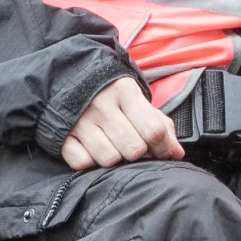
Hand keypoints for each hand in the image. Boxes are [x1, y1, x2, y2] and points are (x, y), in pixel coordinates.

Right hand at [59, 75, 184, 171]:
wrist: (67, 77)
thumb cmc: (110, 93)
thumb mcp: (136, 100)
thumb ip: (160, 124)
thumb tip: (177, 153)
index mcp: (124, 92)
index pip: (153, 130)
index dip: (163, 147)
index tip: (162, 151)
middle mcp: (101, 105)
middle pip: (134, 149)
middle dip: (139, 153)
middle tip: (134, 147)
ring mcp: (80, 121)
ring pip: (110, 160)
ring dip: (115, 159)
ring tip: (113, 147)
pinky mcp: (62, 135)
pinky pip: (82, 163)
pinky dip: (89, 162)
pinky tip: (92, 150)